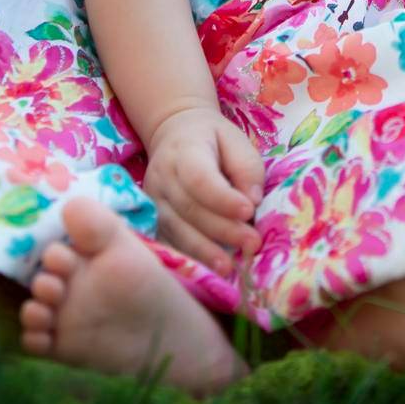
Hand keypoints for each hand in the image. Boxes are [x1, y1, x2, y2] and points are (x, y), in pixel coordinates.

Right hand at [143, 105, 265, 275]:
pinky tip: (205, 270)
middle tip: (252, 243)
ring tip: (229, 267)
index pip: (200, 178)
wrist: (175, 134)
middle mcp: (163, 176)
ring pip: (176, 230)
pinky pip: (166, 242)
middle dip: (223, 230)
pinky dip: (187, 257)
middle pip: (190, 209)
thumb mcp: (235, 140)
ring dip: (204, 251)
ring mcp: (152, 200)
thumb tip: (253, 201)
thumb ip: (246, 168)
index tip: (249, 211)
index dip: (223, 199)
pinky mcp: (151, 219)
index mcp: (185, 150)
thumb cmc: (212, 139)